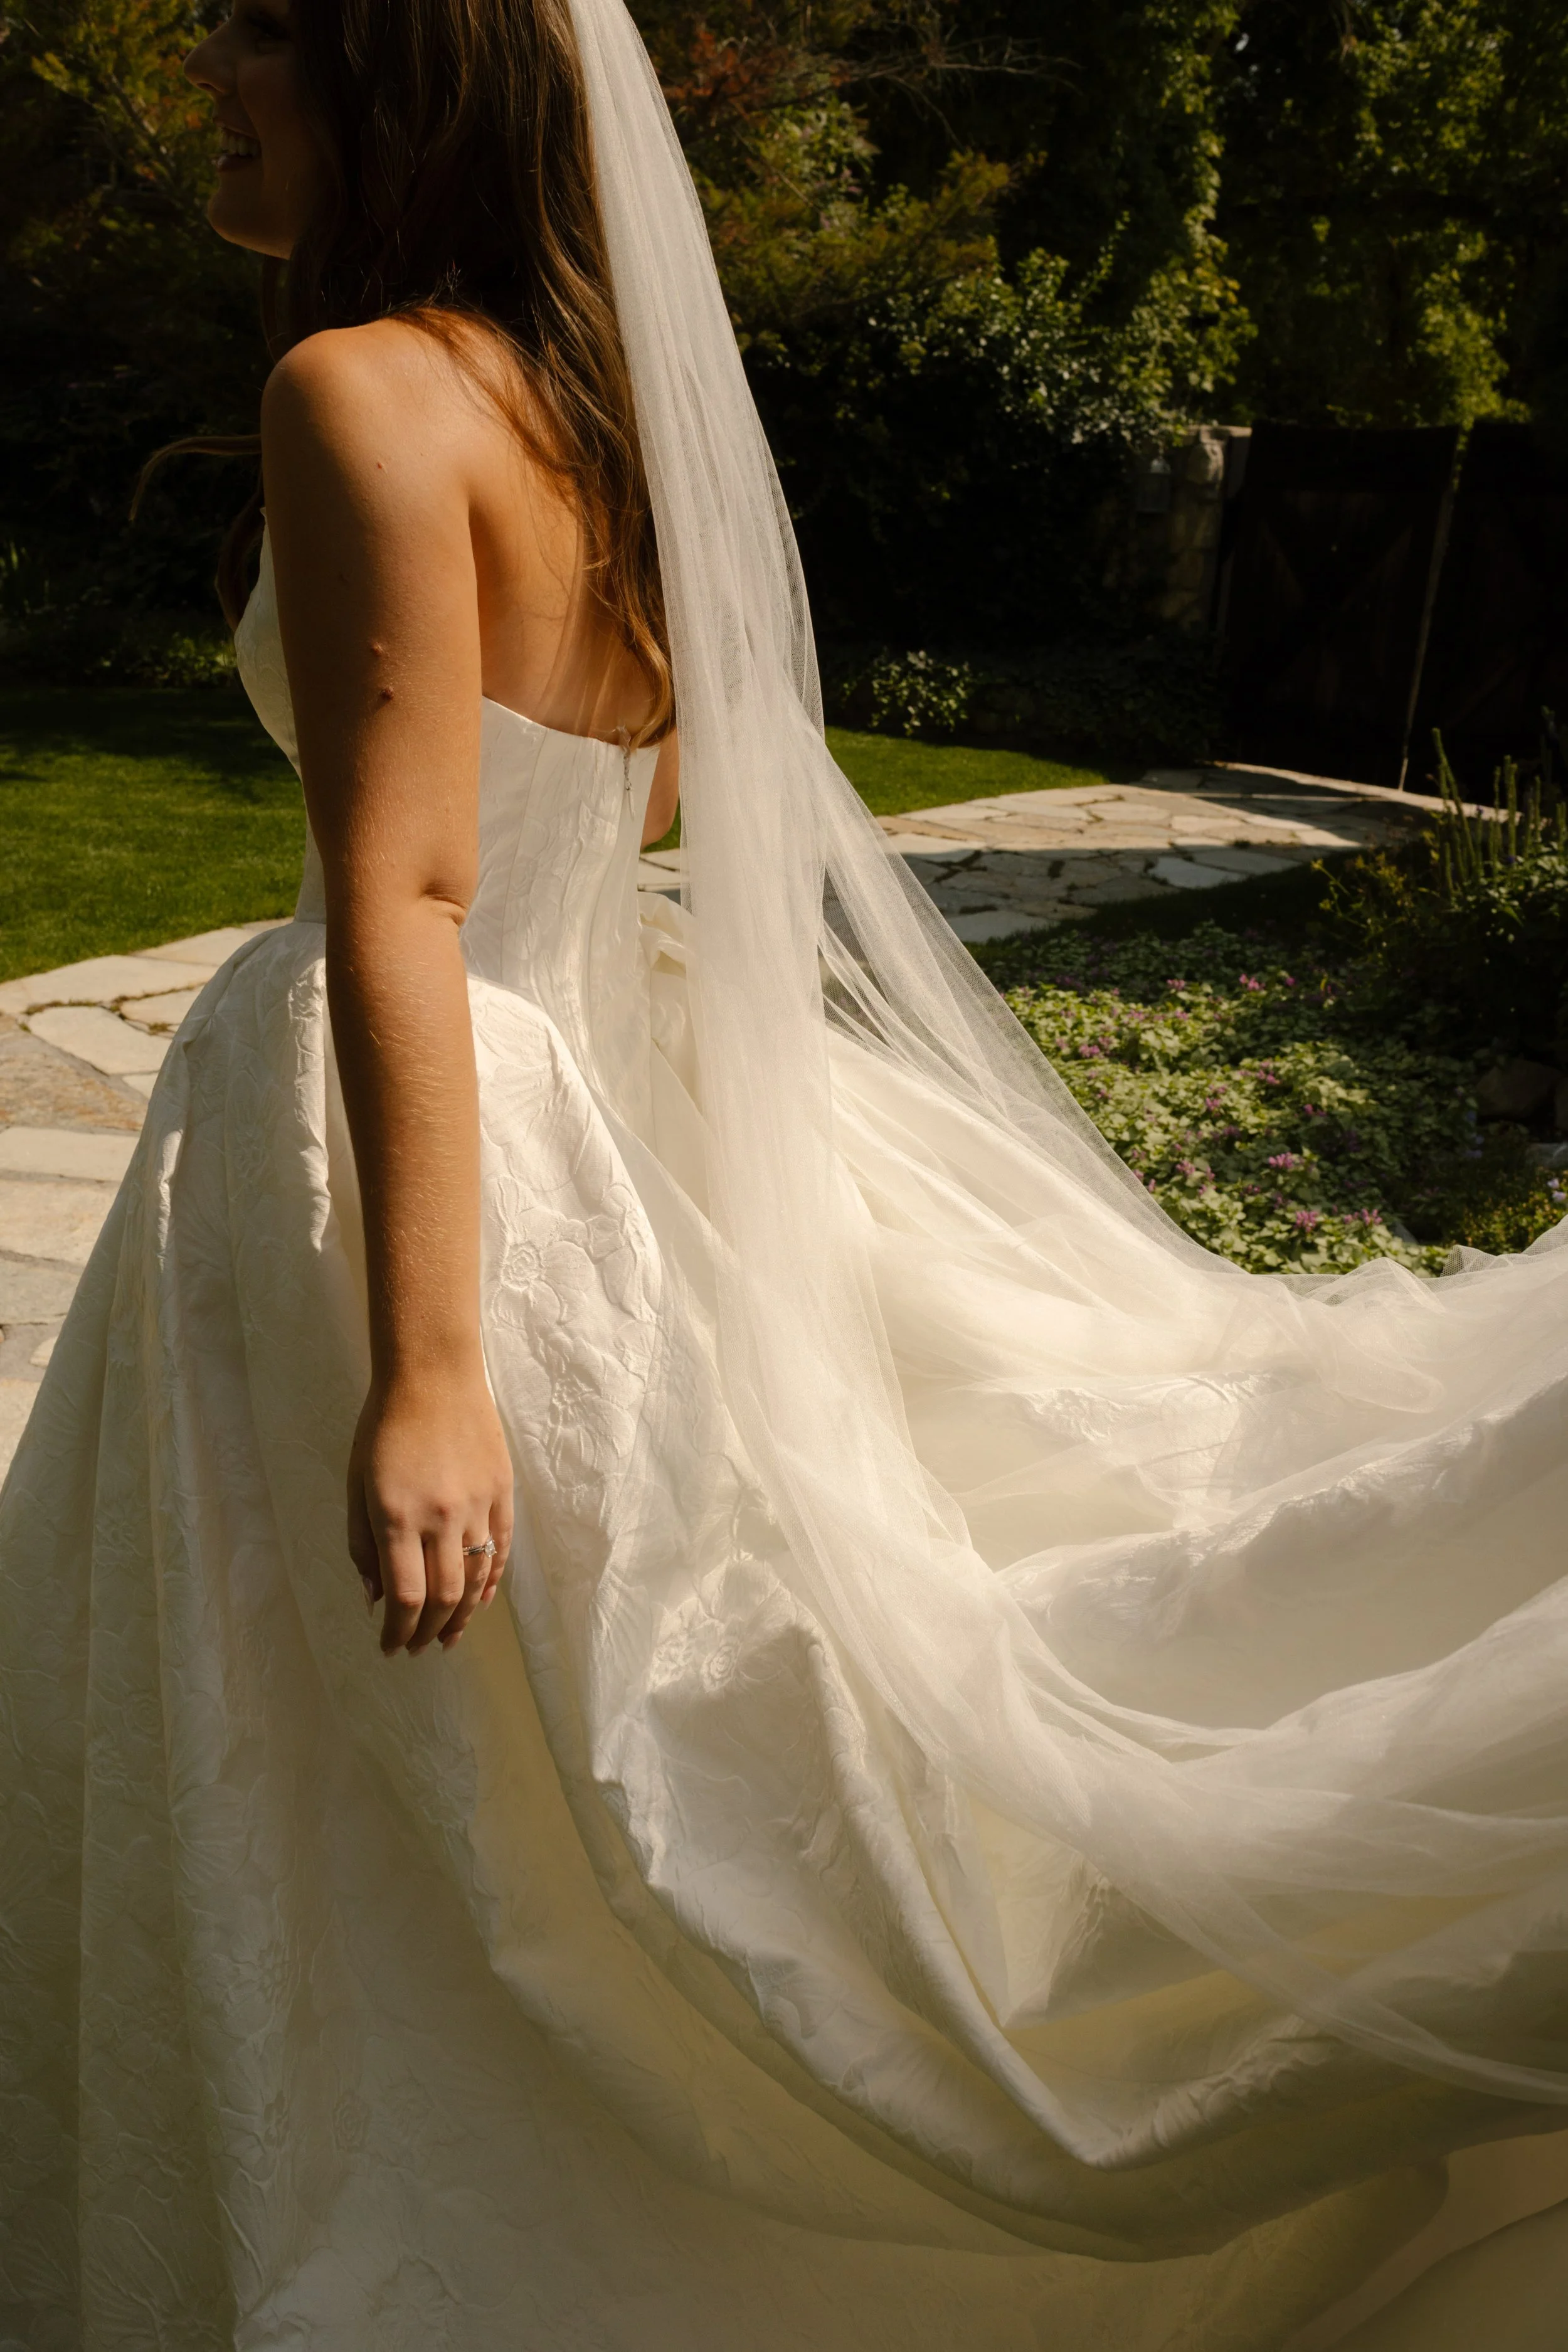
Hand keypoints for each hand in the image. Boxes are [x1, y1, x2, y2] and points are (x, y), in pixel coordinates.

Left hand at [347, 1365, 513, 1655]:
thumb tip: (373, 1597)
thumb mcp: (355, 1486)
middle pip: (444, 1598)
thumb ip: (361, 1545)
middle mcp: (441, 1517)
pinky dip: (491, 1582)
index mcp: (396, 1517)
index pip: (405, 1597)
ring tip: (449, 1636)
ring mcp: (477, 1505)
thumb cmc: (383, 1427)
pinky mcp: (502, 1492)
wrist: (434, 1373)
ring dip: (463, 1616)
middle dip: (429, 1633)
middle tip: (418, 1648)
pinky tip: (479, 1600)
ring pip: (477, 1580)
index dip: (398, 1631)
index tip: (390, 1646)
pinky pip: (501, 1549)